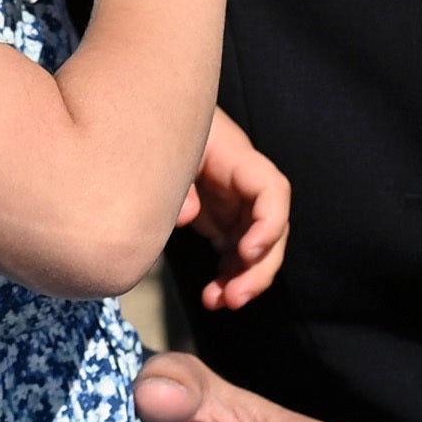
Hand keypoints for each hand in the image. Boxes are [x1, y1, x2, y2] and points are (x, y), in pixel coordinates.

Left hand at [178, 108, 289, 309]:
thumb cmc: (160, 126)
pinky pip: (234, 254)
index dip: (269, 223)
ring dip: (244, 280)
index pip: (271, 189)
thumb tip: (186, 215)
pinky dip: (228, 277)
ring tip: (219, 303)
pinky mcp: (221, 220)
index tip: (248, 252)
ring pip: (255, 248)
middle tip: (235, 298)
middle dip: (259, 268)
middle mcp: (243, 186)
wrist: (150, 118)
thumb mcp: (165, 146)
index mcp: (236, 160)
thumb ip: (178, 180)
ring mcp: (235, 205)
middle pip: (270, 229)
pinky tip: (213, 297)